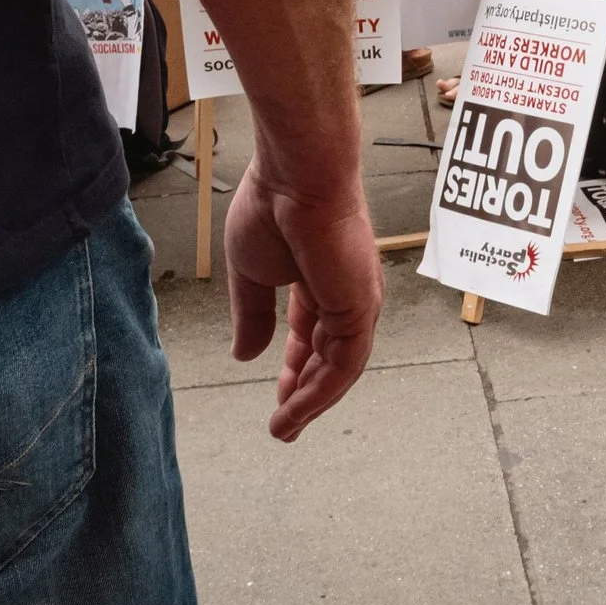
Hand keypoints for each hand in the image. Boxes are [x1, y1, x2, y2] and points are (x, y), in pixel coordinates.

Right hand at [224, 154, 381, 441]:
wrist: (295, 176)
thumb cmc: (272, 206)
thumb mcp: (250, 273)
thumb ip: (252, 316)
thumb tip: (246, 355)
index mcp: (319, 281)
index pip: (310, 336)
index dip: (294, 369)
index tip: (278, 399)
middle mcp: (345, 295)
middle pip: (328, 357)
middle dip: (306, 393)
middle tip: (285, 426)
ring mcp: (356, 302)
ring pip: (338, 368)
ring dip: (312, 402)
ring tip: (284, 428)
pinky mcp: (359, 308)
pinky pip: (343, 364)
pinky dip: (322, 391)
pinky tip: (297, 410)